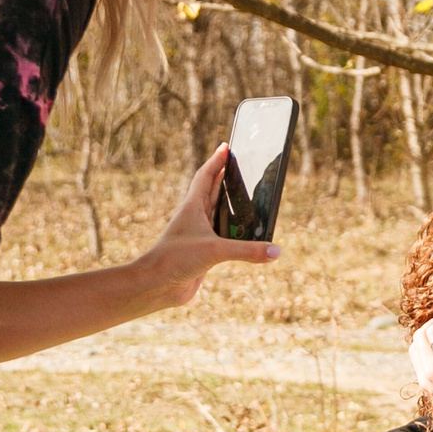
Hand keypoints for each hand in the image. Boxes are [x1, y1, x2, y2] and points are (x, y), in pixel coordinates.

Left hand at [132, 146, 280, 307]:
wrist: (157, 285)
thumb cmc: (175, 259)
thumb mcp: (215, 250)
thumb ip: (247, 250)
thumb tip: (275, 251)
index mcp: (193, 207)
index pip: (206, 176)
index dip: (216, 160)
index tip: (226, 146)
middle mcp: (196, 218)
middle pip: (214, 191)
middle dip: (226, 177)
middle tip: (240, 165)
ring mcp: (199, 235)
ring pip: (219, 214)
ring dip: (232, 205)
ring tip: (248, 197)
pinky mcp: (204, 252)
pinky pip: (223, 237)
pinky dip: (235, 233)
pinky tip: (246, 235)